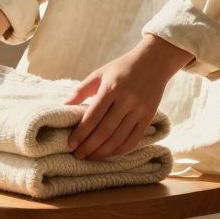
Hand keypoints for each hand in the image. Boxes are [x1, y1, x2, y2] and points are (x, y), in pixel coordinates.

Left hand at [64, 35, 191, 159]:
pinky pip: (134, 139)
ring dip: (103, 151)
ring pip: (119, 138)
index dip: (81, 133)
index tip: (70, 144)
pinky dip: (120, 149)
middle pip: (105, 130)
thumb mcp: (100, 73)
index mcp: (111, 89)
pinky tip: (109, 153)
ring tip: (90, 157)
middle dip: (89, 146)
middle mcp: (127, 100)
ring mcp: (139, 110)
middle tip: (78, 155)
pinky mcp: (149, 117)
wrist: (154, 62)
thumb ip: (82, 89)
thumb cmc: (122, 68)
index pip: (93, 116)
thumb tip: (65, 104)